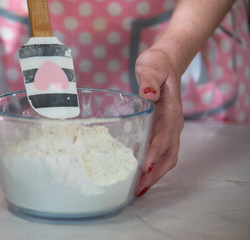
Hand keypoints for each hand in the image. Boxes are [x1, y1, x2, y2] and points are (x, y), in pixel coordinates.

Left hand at [134, 48, 183, 196]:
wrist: (166, 63)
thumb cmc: (157, 65)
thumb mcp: (152, 66)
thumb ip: (150, 78)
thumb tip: (149, 94)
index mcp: (171, 110)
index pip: (165, 135)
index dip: (155, 153)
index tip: (145, 168)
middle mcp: (173, 123)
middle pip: (169, 154)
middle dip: (155, 173)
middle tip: (138, 189)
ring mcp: (170, 128)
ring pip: (167, 157)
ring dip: (155, 174)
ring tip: (139, 189)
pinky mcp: (163, 130)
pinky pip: (161, 152)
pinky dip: (153, 166)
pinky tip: (140, 174)